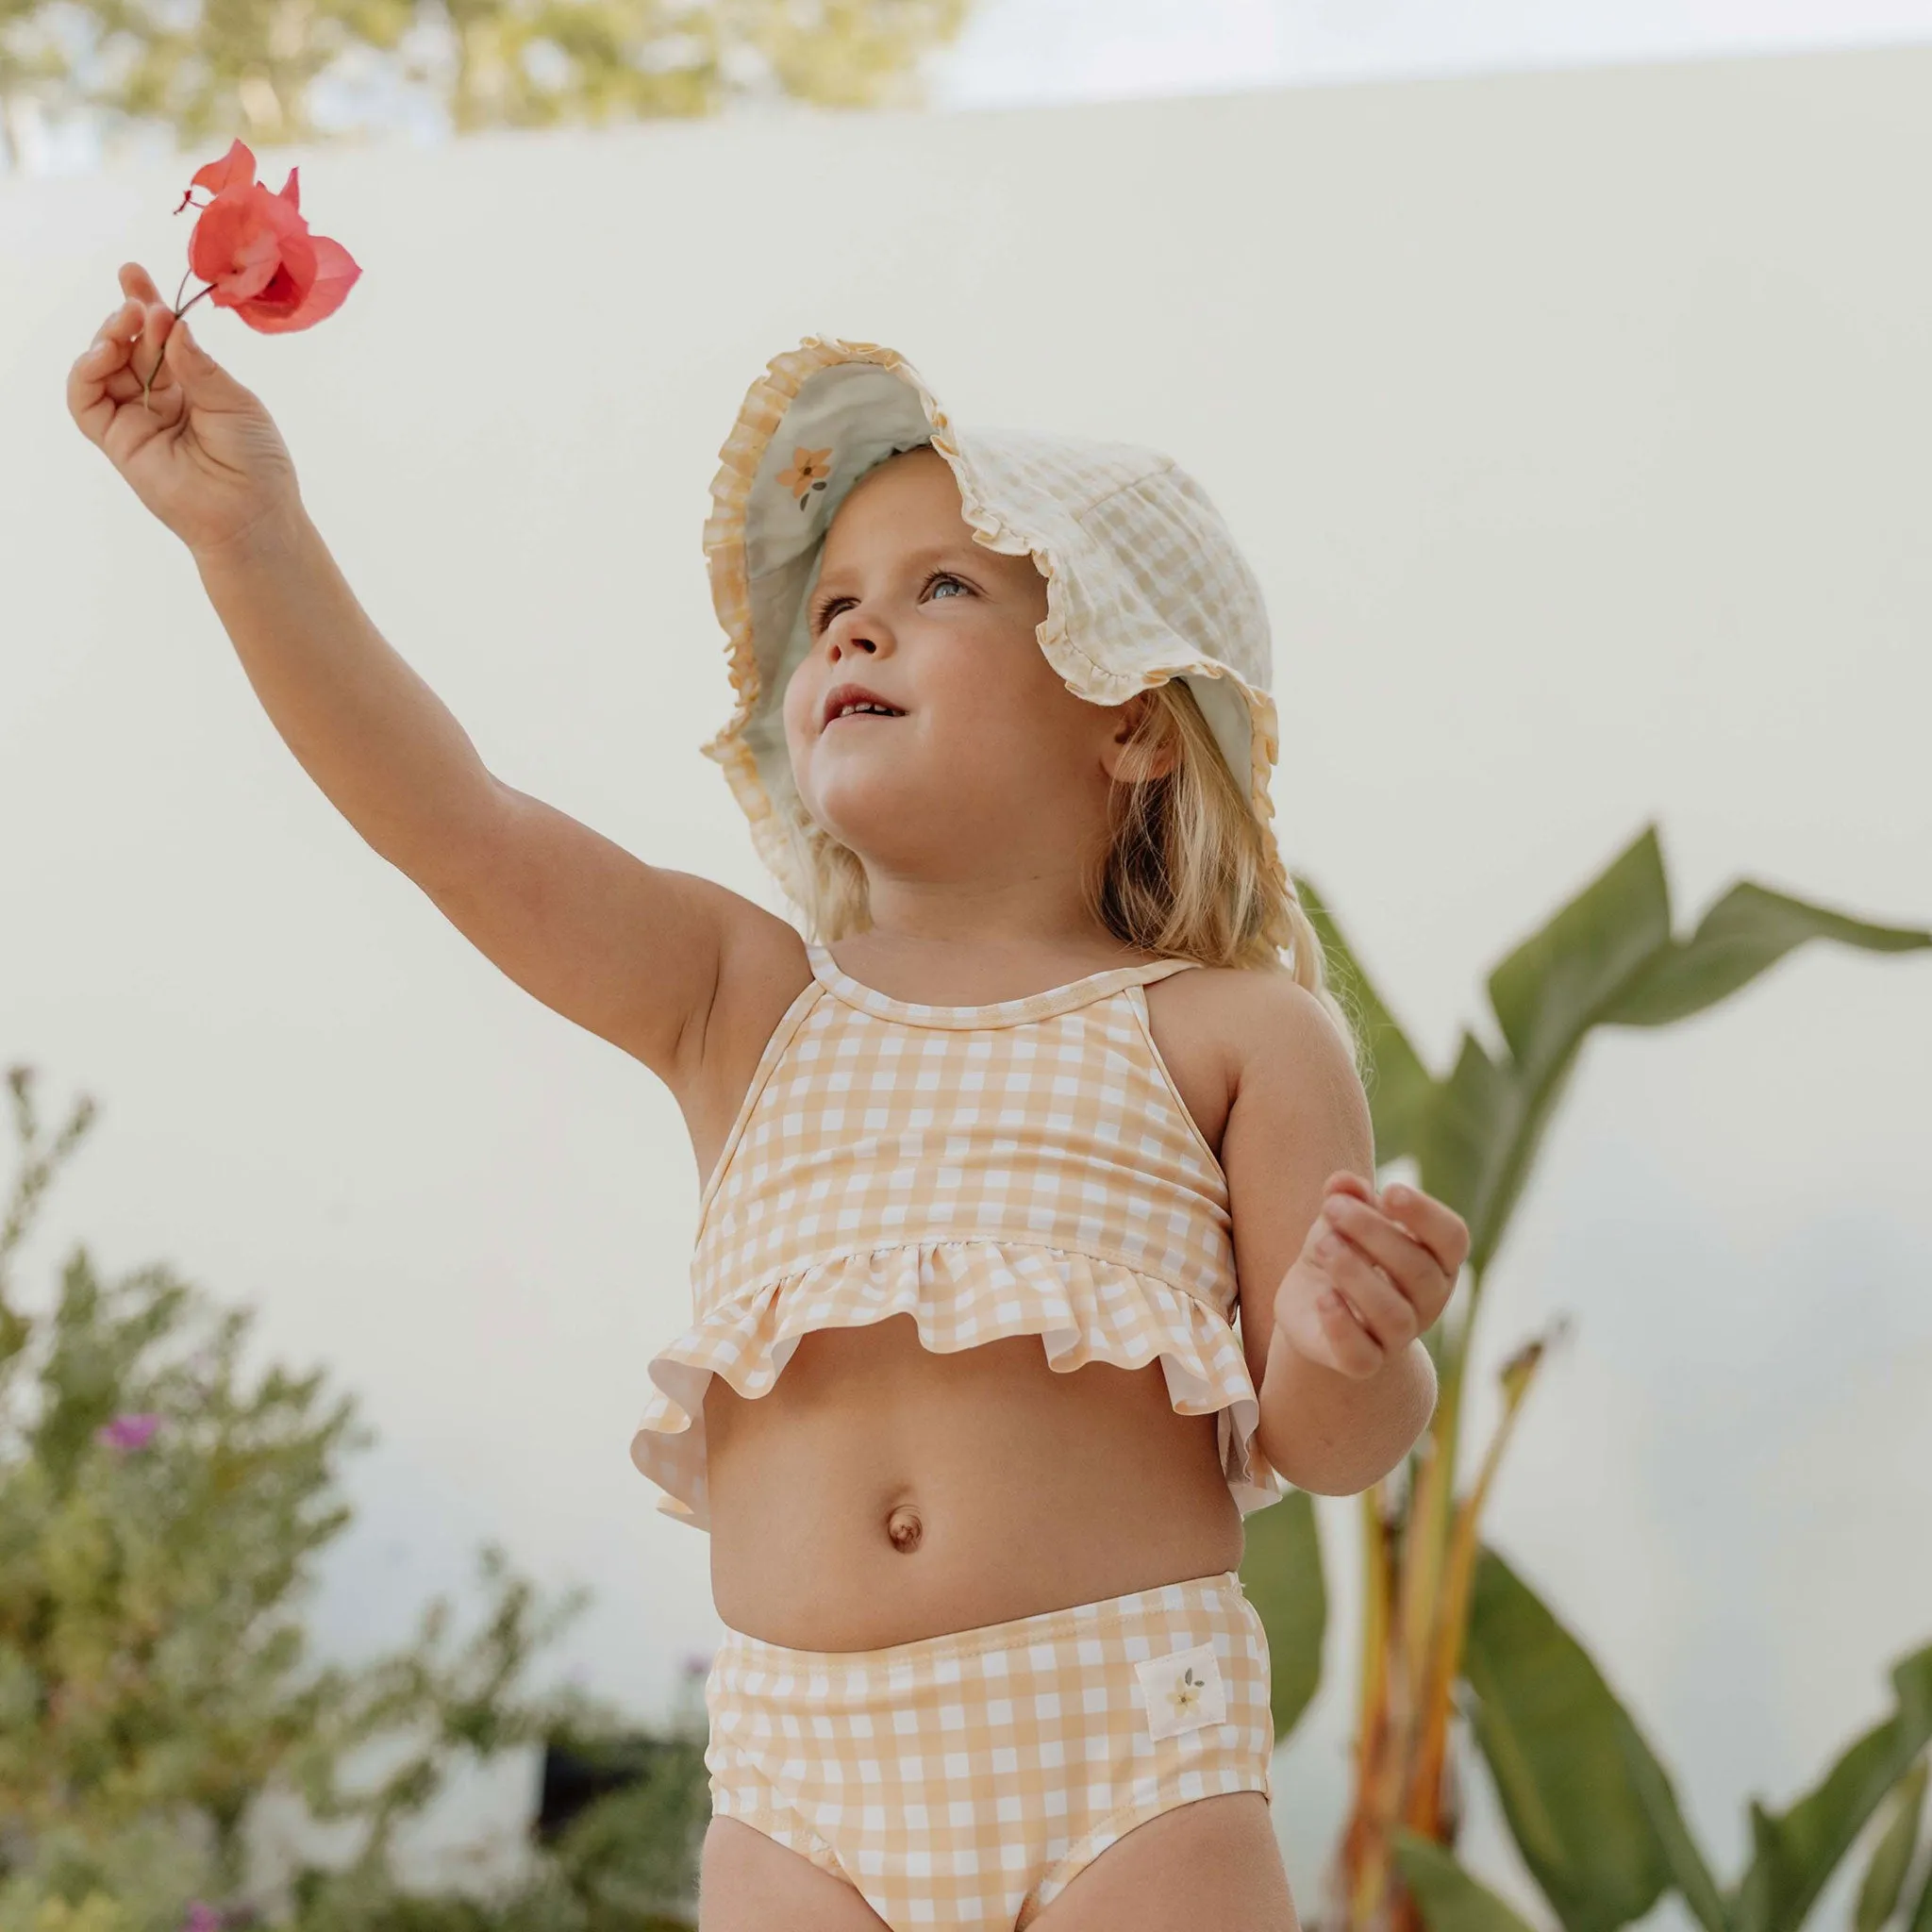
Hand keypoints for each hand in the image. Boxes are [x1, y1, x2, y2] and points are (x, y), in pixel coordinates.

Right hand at [66, 262, 300, 559]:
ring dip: (110, 336)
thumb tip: (172, 325)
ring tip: (131, 322)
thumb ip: (199, 365)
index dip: (145, 304)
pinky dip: (87, 370)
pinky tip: (107, 353)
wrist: (252, 515)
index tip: (133, 273)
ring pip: (103, 365)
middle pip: (130, 344)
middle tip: (141, 299)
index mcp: (194, 385)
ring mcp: (136, 418)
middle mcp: (161, 398)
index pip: (161, 337)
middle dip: (130, 314)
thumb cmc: (256, 462)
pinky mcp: (117, 441)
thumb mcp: (235, 401)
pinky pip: (85, 399)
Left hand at [1272, 1171, 1468, 1379]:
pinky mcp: (1362, 1362)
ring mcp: (1397, 1336)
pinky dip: (1341, 1327)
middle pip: (1419, 1271)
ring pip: (1394, 1315)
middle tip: (1333, 1208)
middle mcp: (1427, 1301)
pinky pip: (1361, 1356)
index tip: (1389, 1192)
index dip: (1426, 1215)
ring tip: (1323, 1246)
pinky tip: (1322, 1296)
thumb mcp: (1341, 1219)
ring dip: (1356, 1275)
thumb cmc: (1343, 1250)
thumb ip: (1345, 1198)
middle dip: (1374, 1233)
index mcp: (1436, 1260)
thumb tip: (1342, 1182)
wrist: (1313, 1303)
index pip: (1452, 1239)